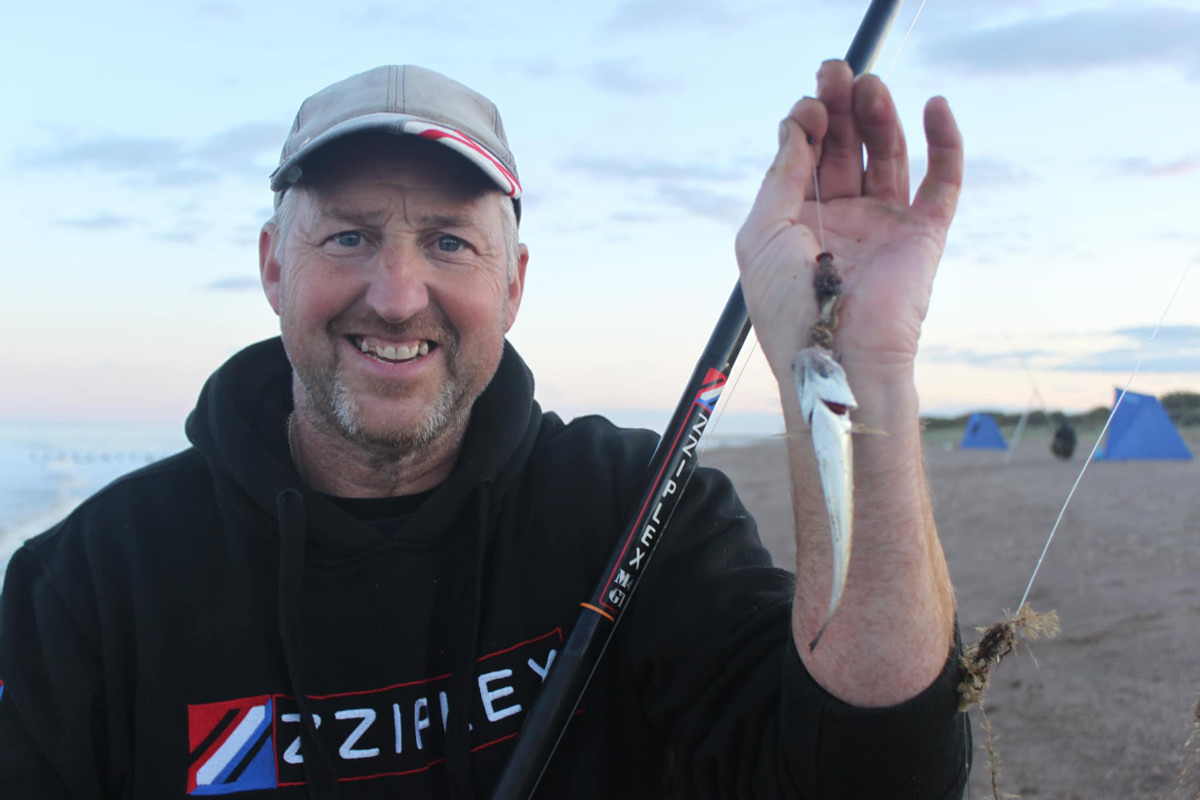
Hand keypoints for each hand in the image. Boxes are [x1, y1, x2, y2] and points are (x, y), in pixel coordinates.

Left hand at [735, 60, 963, 390]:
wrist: (837, 355)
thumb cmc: (789, 305)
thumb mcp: (762, 234)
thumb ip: (781, 176)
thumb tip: (798, 124)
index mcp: (798, 220)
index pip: (806, 155)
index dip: (807, 123)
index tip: (806, 108)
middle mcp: (842, 218)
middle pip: (845, 145)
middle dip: (840, 106)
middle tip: (838, 70)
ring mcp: (884, 224)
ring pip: (888, 153)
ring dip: (879, 115)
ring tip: (869, 85)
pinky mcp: (924, 234)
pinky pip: (943, 181)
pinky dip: (945, 142)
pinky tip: (934, 106)